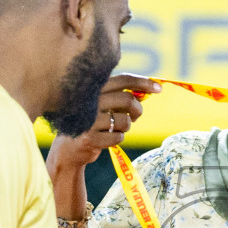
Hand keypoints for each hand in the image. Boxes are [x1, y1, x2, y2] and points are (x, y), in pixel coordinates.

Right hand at [46, 74, 160, 173]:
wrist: (69, 148)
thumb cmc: (92, 122)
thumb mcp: (102, 104)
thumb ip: (120, 95)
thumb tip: (149, 90)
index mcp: (93, 88)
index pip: (123, 80)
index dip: (143, 82)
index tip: (159, 88)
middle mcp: (89, 101)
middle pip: (127, 99)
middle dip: (137, 109)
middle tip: (135, 116)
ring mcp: (88, 120)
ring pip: (125, 121)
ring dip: (126, 126)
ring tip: (115, 128)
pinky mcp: (90, 138)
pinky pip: (118, 137)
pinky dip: (118, 138)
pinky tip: (107, 138)